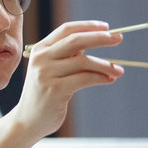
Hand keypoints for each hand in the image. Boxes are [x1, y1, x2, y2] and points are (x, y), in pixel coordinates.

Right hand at [12, 21, 123, 137]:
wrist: (28, 121)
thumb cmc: (44, 94)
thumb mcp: (51, 70)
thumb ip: (67, 56)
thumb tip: (94, 41)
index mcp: (40, 49)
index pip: (67, 30)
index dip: (87, 26)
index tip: (106, 27)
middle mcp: (41, 59)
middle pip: (76, 40)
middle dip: (100, 38)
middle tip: (118, 38)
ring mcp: (46, 74)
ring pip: (83, 61)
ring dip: (105, 65)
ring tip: (119, 70)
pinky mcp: (55, 90)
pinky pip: (84, 79)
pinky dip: (100, 78)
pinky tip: (109, 79)